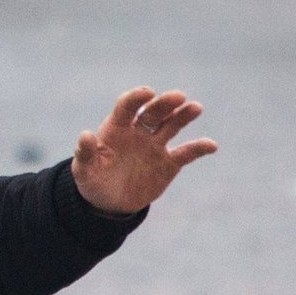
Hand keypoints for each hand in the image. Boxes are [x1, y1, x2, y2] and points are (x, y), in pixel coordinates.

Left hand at [68, 87, 216, 214]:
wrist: (109, 202)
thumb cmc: (93, 180)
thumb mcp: (84, 170)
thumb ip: (85, 153)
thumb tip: (85, 135)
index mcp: (116, 128)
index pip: (127, 107)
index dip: (136, 98)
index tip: (147, 93)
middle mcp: (138, 132)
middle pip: (153, 112)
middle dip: (164, 104)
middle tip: (178, 96)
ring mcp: (155, 146)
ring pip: (171, 126)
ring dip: (183, 116)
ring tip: (195, 107)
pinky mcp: (169, 163)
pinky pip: (186, 153)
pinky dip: (199, 148)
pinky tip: (211, 145)